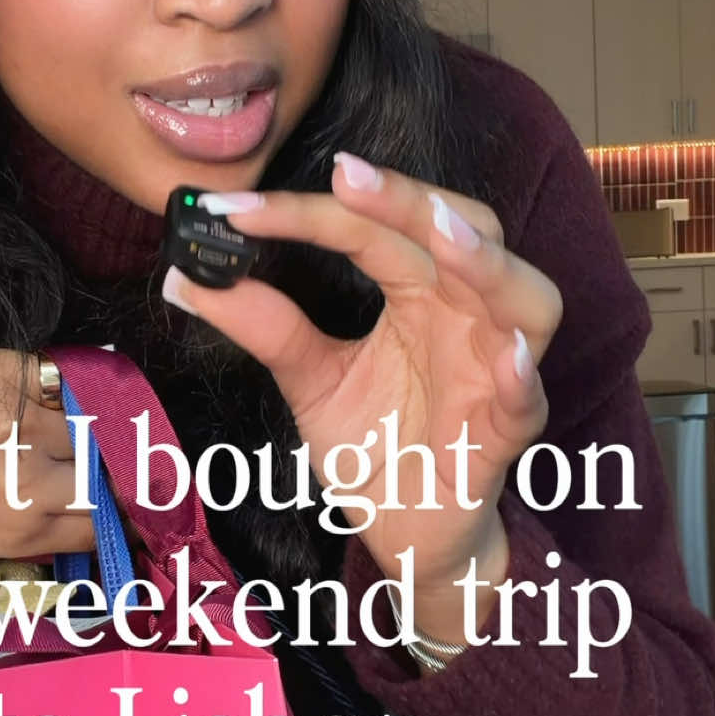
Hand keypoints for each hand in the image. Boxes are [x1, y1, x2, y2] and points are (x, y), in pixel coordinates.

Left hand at [161, 155, 562, 643]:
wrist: (409, 538)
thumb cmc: (378, 448)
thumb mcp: (311, 382)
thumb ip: (267, 327)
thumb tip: (187, 278)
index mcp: (419, 295)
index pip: (372, 231)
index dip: (308, 213)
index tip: (234, 210)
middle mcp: (464, 318)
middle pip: (463, 232)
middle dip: (409, 200)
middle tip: (347, 177)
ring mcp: (494, 373)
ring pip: (525, 300)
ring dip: (485, 264)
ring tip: (441, 235)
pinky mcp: (504, 437)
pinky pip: (526, 400)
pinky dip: (520, 374)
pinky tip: (503, 354)